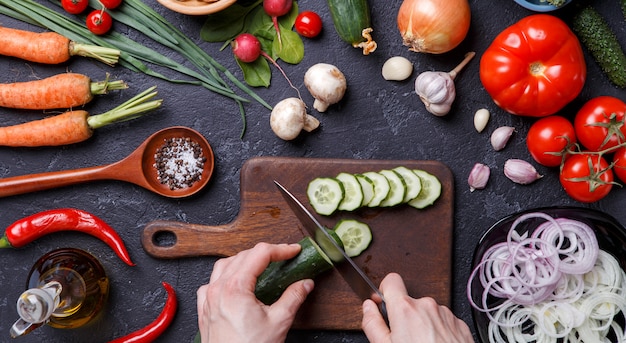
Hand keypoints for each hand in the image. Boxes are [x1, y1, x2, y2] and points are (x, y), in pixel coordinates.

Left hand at [196, 243, 314, 342]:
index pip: (260, 254)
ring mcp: (208, 299)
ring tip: (260, 265)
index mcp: (236, 288)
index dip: (281, 249)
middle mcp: (218, 289)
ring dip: (244, 261)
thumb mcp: (279, 322)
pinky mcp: (205, 309)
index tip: (293, 251)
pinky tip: (235, 283)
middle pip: (243, 255)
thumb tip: (304, 284)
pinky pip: (211, 283)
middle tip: (283, 258)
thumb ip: (294, 297)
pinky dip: (225, 276)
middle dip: (265, 253)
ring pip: (224, 265)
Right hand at [362, 273, 473, 342]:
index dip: (385, 291)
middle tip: (404, 338)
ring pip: (427, 312)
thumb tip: (368, 308)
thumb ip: (373, 324)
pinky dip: (438, 331)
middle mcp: (427, 306)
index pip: (391, 281)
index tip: (385, 304)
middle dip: (405, 316)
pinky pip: (443, 321)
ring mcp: (445, 314)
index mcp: (406, 309)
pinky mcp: (459, 324)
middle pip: (409, 302)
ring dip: (423, 324)